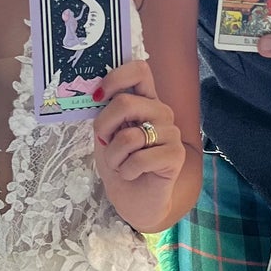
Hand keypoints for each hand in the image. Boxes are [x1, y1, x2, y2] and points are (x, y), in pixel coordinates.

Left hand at [92, 58, 186, 221]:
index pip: (139, 70)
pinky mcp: (176, 155)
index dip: (116, 77)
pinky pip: (140, 158)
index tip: (99, 95)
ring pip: (129, 136)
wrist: (133, 201)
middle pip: (125, 103)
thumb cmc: (119, 165)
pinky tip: (132, 175)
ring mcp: (171, 133)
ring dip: (114, 156)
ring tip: (120, 165)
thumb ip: (104, 112)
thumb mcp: (105, 134)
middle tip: (105, 143)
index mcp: (145, 101)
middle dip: (104, 126)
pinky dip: (127, 171)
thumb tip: (94, 91)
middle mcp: (161, 112)